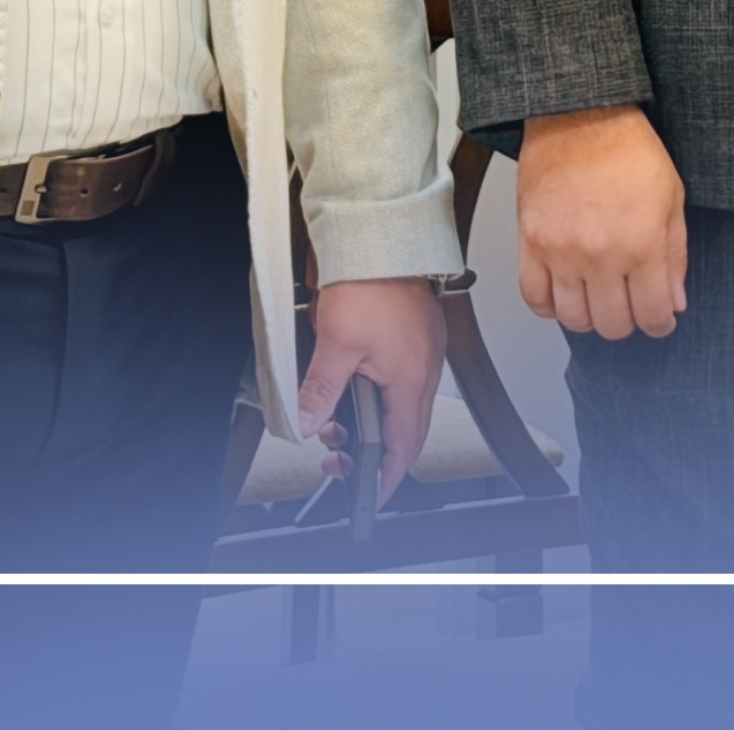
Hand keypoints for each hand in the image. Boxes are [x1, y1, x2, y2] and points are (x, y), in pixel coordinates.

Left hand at [296, 278, 444, 500]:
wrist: (382, 239)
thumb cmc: (369, 282)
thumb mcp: (334, 343)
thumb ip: (321, 390)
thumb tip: (308, 422)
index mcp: (411, 379)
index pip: (403, 446)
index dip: (387, 476)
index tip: (371, 494)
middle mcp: (425, 370)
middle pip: (408, 432)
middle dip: (376, 454)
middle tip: (341, 462)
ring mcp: (425, 353)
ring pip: (405, 406)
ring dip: (376, 422)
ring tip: (337, 421)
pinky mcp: (419, 338)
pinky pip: (407, 381)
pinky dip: (384, 396)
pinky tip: (359, 389)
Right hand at [516, 104, 687, 338]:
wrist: (580, 115)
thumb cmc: (628, 148)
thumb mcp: (672, 198)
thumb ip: (675, 256)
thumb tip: (675, 300)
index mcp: (642, 245)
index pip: (654, 314)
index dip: (660, 324)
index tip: (660, 320)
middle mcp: (601, 255)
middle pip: (613, 324)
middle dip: (627, 323)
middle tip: (631, 306)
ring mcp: (562, 252)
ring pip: (573, 319)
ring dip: (589, 318)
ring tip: (598, 300)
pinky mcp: (531, 243)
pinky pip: (533, 297)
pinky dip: (548, 307)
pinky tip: (563, 295)